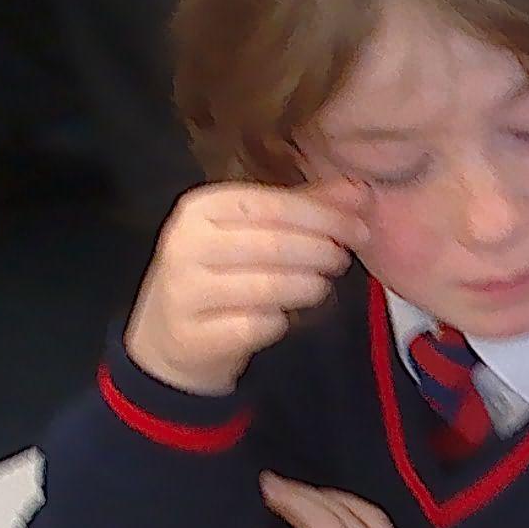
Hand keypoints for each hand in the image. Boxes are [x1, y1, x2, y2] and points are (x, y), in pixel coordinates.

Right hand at [124, 184, 357, 398]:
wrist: (169, 336)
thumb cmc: (219, 273)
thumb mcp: (252, 231)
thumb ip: (304, 208)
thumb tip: (359, 191)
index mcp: (201, 207)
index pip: (273, 204)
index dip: (323, 216)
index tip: (359, 229)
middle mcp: (187, 243)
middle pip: (273, 244)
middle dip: (320, 252)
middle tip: (342, 260)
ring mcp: (186, 290)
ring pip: (268, 287)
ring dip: (307, 287)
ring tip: (319, 286)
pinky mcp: (194, 334)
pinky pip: (257, 326)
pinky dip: (281, 322)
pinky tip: (284, 317)